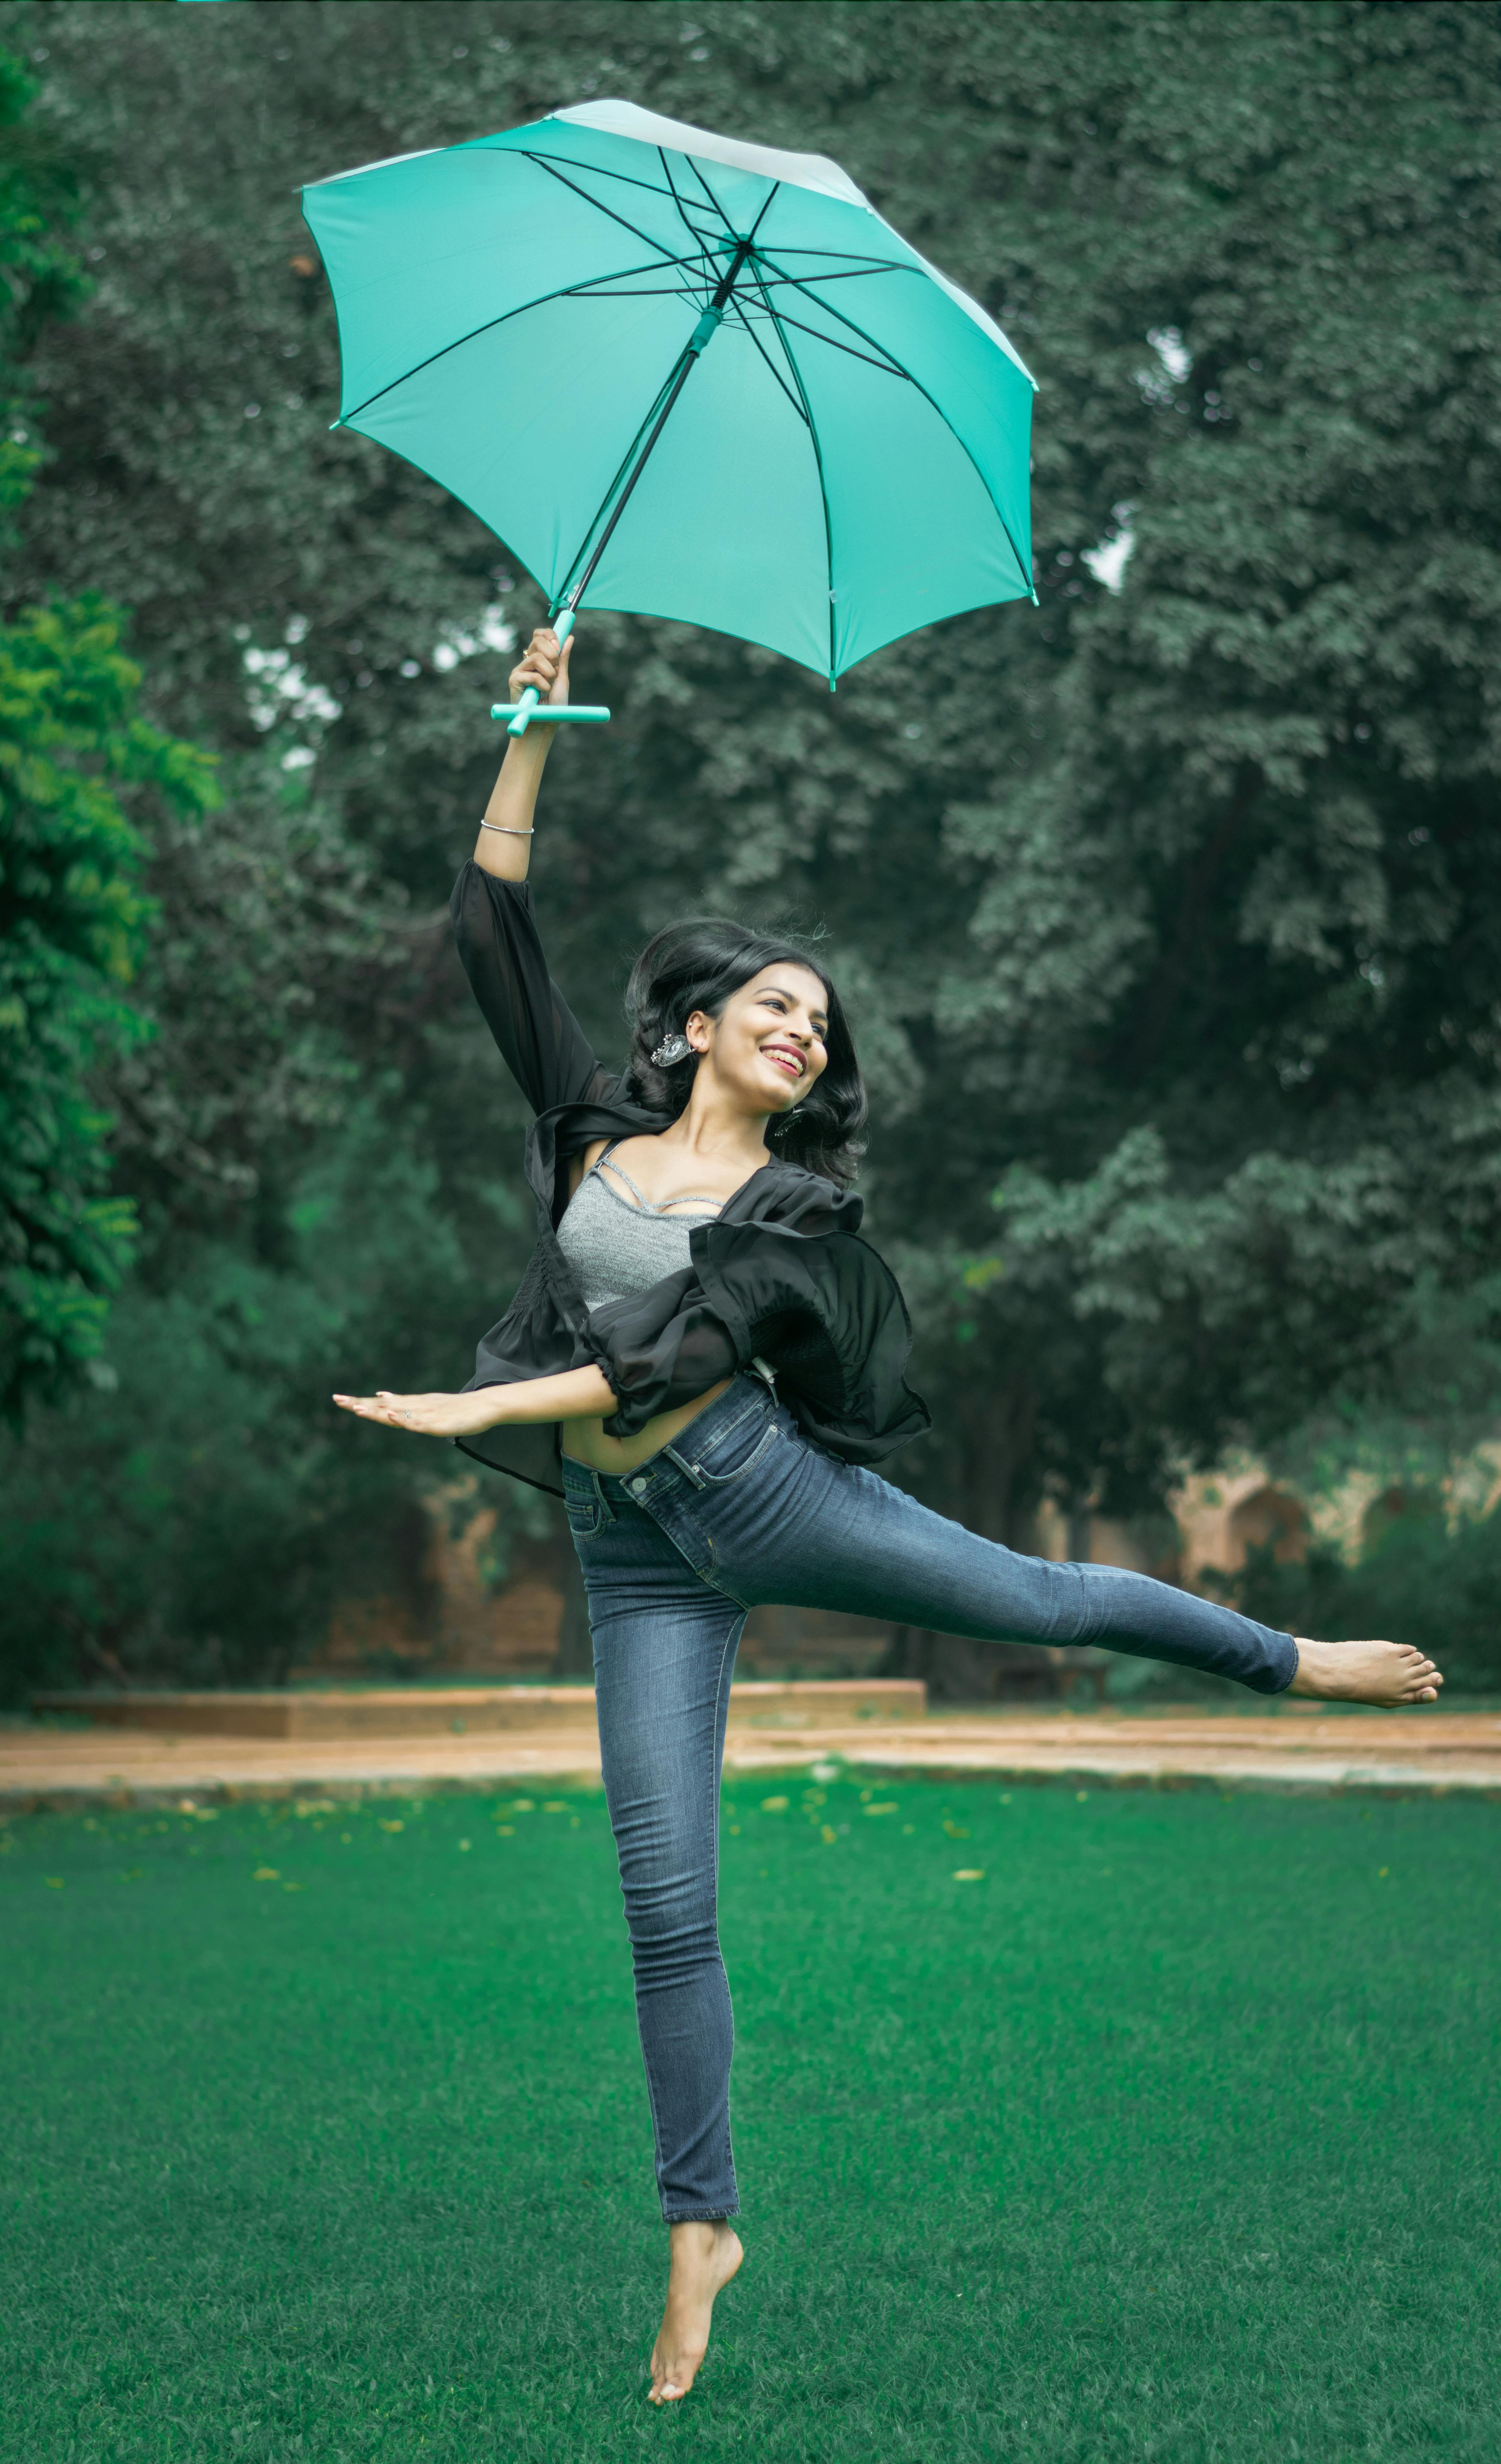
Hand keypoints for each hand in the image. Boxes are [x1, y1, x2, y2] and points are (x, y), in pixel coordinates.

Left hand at [332, 1388, 509, 1437]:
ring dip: (377, 1411)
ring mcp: (426, 1415)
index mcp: (411, 1405)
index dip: (360, 1403)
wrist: (485, 1406)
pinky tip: (392, 1416)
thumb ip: (404, 1404)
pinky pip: (417, 1423)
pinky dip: (403, 1419)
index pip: (381, 1404)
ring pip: (397, 1414)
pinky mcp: (438, 1424)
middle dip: (360, 1404)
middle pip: (383, 1407)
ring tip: (358, 1409)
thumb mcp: (426, 1406)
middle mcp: (415, 1407)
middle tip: (337, 1399)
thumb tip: (382, 1396)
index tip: (338, 1399)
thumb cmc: (457, 1408)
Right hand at [508, 626, 572, 713]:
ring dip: (549, 674)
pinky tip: (540, 695)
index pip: (540, 635)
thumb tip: (569, 637)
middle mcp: (527, 662)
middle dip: (553, 656)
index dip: (550, 635)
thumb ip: (563, 658)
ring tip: (547, 688)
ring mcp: (519, 670)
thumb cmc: (553, 704)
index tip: (559, 646)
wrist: (546, 723)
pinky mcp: (514, 680)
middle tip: (554, 674)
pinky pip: (533, 675)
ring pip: (537, 658)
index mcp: (538, 658)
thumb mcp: (561, 678)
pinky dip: (543, 686)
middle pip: (538, 640)